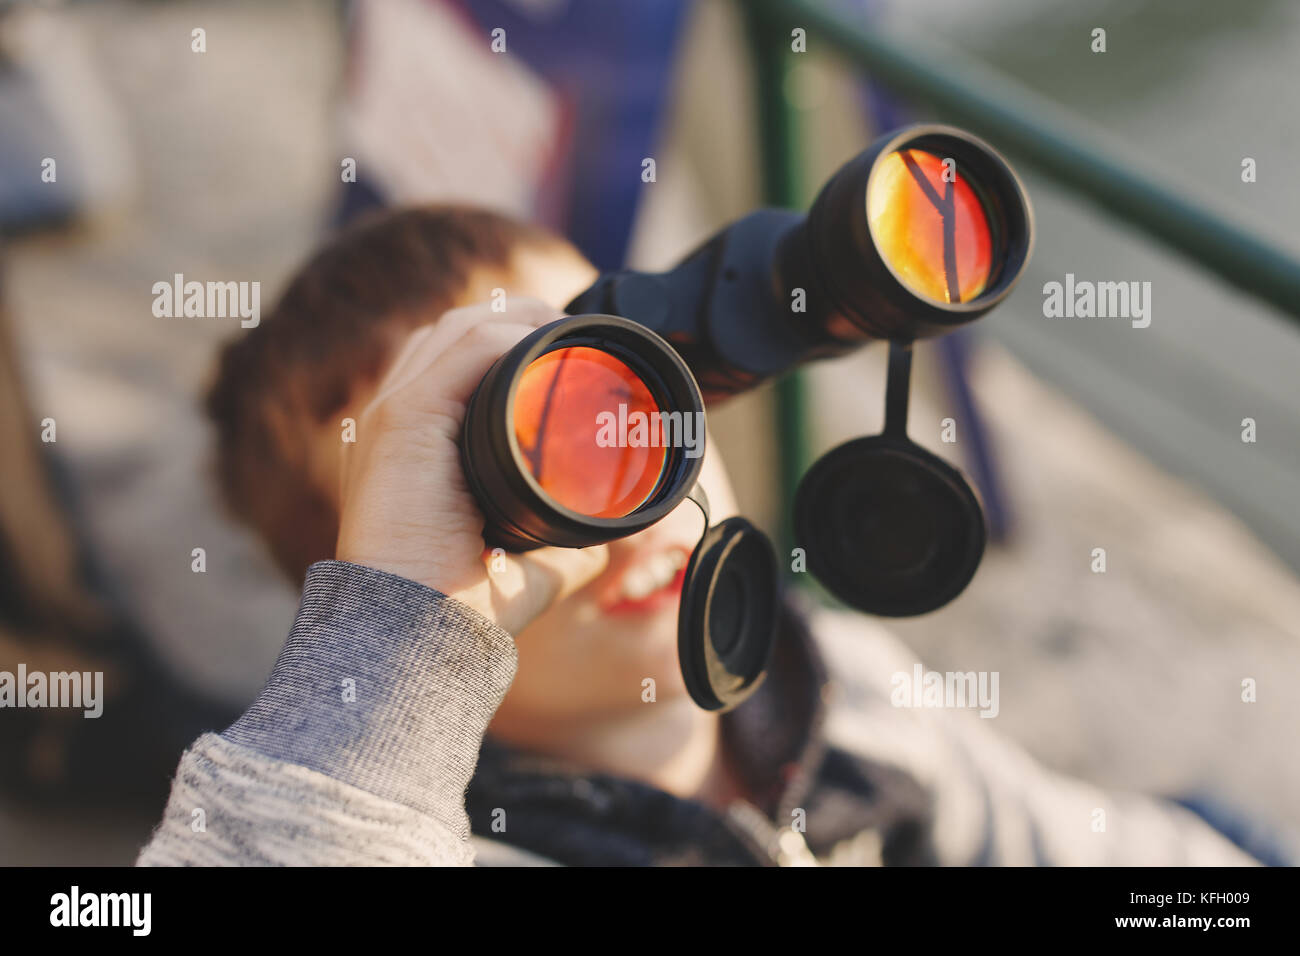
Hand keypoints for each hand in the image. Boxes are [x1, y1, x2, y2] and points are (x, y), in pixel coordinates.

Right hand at [335, 299, 608, 633]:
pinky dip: (508, 337)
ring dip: (520, 321)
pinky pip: (462, 349)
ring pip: (460, 330)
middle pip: (460, 335)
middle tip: (582, 342)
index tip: (575, 359)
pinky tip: (547, 348)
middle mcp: (400, 421)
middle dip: (523, 325)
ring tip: (571, 334)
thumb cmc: (462, 609)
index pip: (459, 366)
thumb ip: (564, 541)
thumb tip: (608, 536)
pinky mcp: (403, 419)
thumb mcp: (527, 565)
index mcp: (417, 446)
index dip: (516, 349)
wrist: (416, 636)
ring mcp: (395, 413)